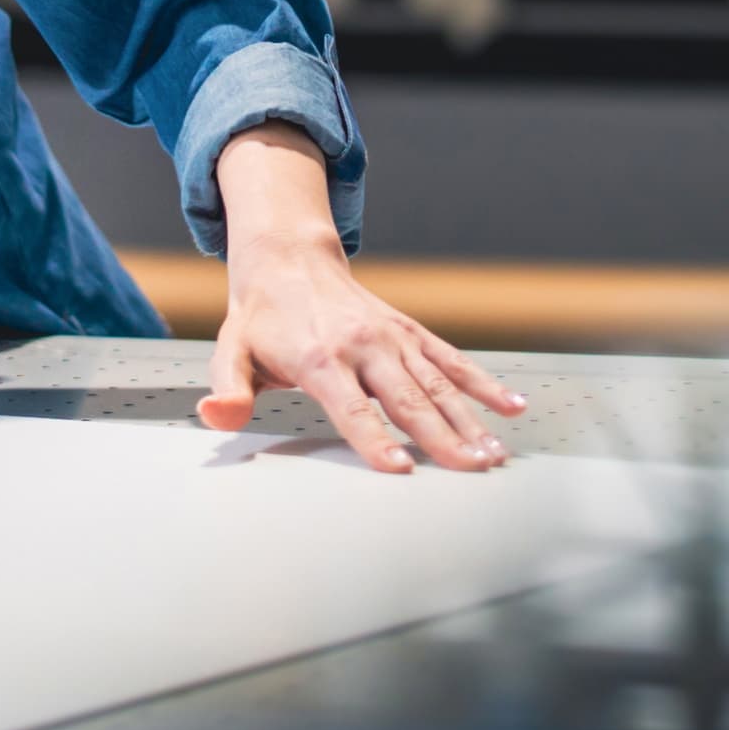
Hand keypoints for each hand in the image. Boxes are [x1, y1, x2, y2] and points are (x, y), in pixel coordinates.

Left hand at [198, 128, 520, 473]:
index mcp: (319, 357)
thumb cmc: (260, 319)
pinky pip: (451, 358)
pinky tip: (510, 407)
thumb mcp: (230, 351)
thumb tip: (217, 417)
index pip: (351, 407)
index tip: (401, 468)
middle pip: (406, 398)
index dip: (375, 439)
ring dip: (469, 418)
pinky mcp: (409, 332)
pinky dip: (482, 382)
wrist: (289, 260)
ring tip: (494, 452)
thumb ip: (227, 389)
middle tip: (471, 469)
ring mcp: (391, 337)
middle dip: (441, 437)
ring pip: (437, 382)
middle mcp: (362, 345)